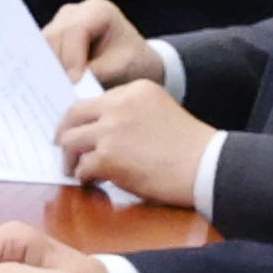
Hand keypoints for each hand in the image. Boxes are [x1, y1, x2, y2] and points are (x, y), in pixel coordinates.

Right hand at [44, 0, 163, 86]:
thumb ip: (94, 72)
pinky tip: (52, 86)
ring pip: (42, 46)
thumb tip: (67, 83)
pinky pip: (41, 53)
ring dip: (47, 68)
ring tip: (56, 91)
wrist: (135, 64)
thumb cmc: (133, 62)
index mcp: (98, 10)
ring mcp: (60, 24)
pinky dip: (46, 69)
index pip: (74, 30)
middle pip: (53, 37)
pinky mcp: (52, 38)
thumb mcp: (119, 68)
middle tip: (58, 91)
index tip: (73, 82)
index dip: (70, 56)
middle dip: (55, 64)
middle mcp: (74, 12)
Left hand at [53, 73, 215, 204]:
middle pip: (73, 116)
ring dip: (71, 158)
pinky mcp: (107, 157)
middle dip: (64, 134)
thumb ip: (129, 113)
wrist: (208, 166)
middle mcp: (119, 105)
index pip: (94, 101)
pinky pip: (82, 168)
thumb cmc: (189, 147)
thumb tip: (96, 130)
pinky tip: (95, 182)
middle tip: (66, 151)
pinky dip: (85, 177)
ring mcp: (110, 130)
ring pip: (69, 141)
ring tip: (78, 170)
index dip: (83, 120)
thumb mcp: (160, 112)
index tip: (79, 132)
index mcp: (135, 90)